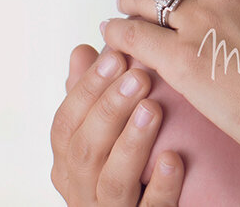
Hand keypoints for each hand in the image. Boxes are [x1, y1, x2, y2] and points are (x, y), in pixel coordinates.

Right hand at [50, 44, 184, 205]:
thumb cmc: (125, 168)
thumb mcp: (104, 134)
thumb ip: (92, 98)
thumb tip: (82, 50)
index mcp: (69, 163)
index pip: (66, 124)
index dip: (87, 89)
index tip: (115, 55)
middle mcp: (83, 190)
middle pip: (86, 149)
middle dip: (110, 108)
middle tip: (139, 76)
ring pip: (113, 181)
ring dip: (132, 142)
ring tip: (153, 108)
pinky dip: (161, 185)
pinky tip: (174, 158)